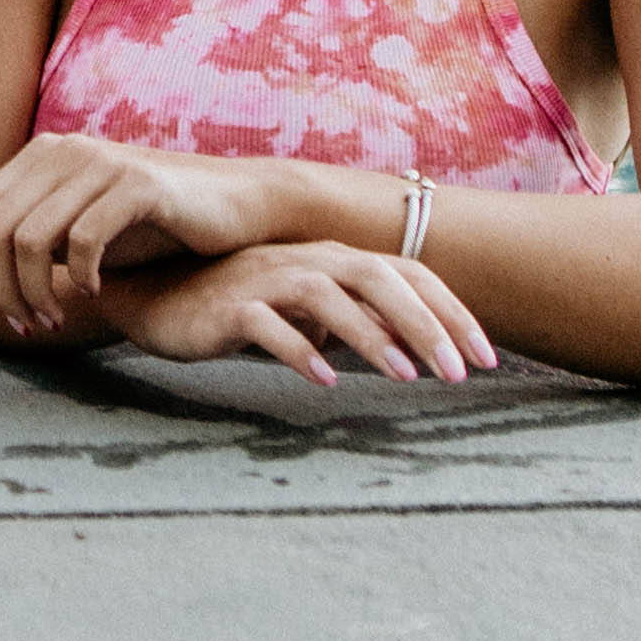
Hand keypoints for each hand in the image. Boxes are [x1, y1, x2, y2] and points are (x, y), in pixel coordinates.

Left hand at [0, 135, 275, 333]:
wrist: (234, 206)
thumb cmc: (148, 227)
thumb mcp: (69, 239)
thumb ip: (9, 250)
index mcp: (38, 158)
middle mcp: (62, 151)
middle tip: (26, 327)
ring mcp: (99, 162)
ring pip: (30, 238)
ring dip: (35, 293)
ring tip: (54, 320)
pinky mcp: (139, 184)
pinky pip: (84, 238)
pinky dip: (82, 276)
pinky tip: (97, 292)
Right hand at [109, 242, 494, 388]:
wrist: (153, 297)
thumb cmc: (237, 306)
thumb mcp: (307, 313)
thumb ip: (352, 322)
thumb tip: (406, 349)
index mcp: (332, 259)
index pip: (407, 275)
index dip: (451, 312)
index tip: (486, 358)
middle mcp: (305, 260)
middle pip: (378, 278)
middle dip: (426, 324)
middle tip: (459, 374)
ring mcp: (265, 280)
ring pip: (329, 296)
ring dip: (373, 336)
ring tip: (405, 378)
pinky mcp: (228, 306)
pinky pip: (268, 324)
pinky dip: (300, 348)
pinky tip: (325, 380)